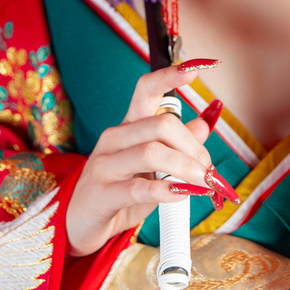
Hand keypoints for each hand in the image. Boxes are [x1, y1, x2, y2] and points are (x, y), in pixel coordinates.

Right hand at [65, 63, 224, 256]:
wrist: (82, 223)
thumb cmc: (121, 190)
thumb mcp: (153, 167)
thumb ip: (177, 146)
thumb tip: (203, 125)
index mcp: (129, 125)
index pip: (146, 90)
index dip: (170, 76)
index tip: (196, 67)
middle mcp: (115, 138)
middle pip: (161, 124)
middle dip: (193, 146)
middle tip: (208, 169)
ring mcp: (105, 164)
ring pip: (152, 153)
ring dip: (185, 168)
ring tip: (202, 183)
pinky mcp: (102, 194)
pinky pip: (139, 187)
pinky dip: (167, 191)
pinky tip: (181, 194)